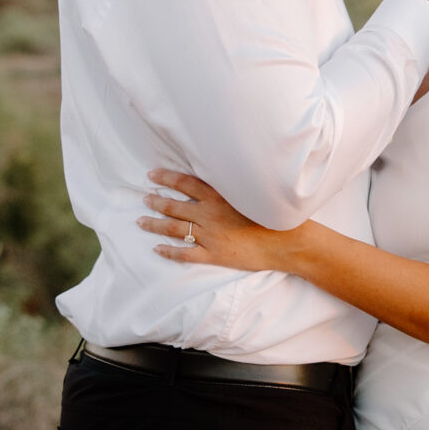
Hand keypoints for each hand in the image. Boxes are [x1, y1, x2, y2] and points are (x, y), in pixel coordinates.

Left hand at [139, 170, 293, 273]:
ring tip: (141, 221)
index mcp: (218, 196)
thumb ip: (229, 186)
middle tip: (144, 198)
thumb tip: (213, 176)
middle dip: (155, 201)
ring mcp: (210, 235)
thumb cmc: (273, 215)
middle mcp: (209, 214)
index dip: (165, 178)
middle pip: (173, 205)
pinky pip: (185, 254)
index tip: (152, 174)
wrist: (287, 241)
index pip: (184, 182)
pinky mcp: (214, 255)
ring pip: (173, 228)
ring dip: (155, 224)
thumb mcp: (249, 192)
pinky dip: (169, 251)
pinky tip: (157, 249)